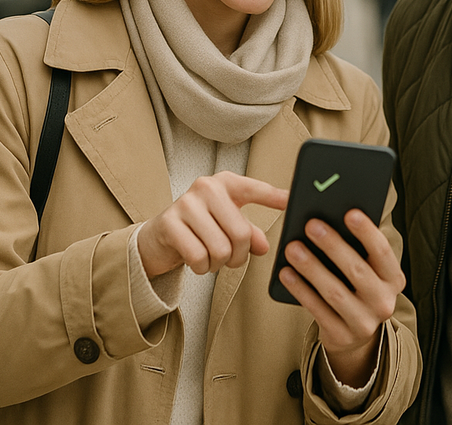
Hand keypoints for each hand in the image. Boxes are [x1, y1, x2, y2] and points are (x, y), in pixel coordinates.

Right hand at [137, 172, 287, 277]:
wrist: (158, 238)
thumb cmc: (199, 229)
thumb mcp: (227, 226)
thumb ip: (249, 234)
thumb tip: (265, 246)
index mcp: (226, 183)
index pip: (255, 189)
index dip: (276, 197)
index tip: (293, 201)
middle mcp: (207, 187)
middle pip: (241, 233)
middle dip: (239, 255)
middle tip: (230, 258)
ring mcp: (186, 203)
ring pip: (221, 248)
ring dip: (219, 264)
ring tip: (211, 257)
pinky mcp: (170, 223)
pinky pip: (199, 257)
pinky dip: (202, 267)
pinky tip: (197, 261)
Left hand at [279, 209, 404, 386]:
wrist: (354, 334)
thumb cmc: (356, 288)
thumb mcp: (367, 271)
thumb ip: (357, 249)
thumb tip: (329, 219)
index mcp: (393, 279)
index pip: (383, 252)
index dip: (367, 232)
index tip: (349, 213)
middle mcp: (384, 302)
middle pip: (357, 270)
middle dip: (333, 245)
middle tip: (311, 225)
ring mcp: (364, 323)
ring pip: (335, 292)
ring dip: (312, 267)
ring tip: (292, 248)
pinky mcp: (342, 336)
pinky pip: (317, 310)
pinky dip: (300, 290)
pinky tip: (286, 273)